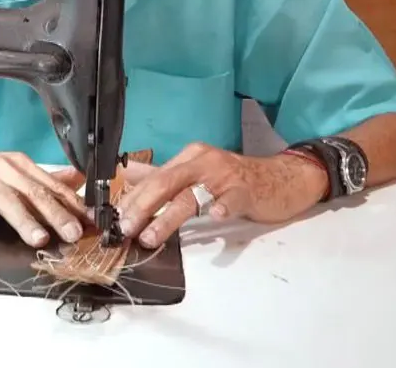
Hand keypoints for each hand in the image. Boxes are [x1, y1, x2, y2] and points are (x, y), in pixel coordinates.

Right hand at [0, 144, 88, 247]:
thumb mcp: (12, 173)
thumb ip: (42, 181)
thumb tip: (78, 182)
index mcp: (21, 166)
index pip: (52, 186)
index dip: (73, 204)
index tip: (92, 223)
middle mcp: (4, 169)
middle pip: (33, 192)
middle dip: (56, 214)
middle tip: (74, 234)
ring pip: (5, 198)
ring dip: (23, 218)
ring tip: (39, 238)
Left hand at [114, 143, 327, 248]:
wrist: (281, 178)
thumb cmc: (235, 180)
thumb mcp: (198, 173)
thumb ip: (165, 177)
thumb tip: (127, 175)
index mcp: (189, 158)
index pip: (153, 178)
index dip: (132, 198)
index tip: (114, 219)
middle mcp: (203, 162)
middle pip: (166, 183)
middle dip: (141, 207)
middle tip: (125, 228)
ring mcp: (225, 176)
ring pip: (191, 195)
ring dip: (168, 217)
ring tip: (151, 237)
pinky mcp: (246, 190)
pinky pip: (231, 199)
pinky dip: (222, 206)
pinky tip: (215, 215)